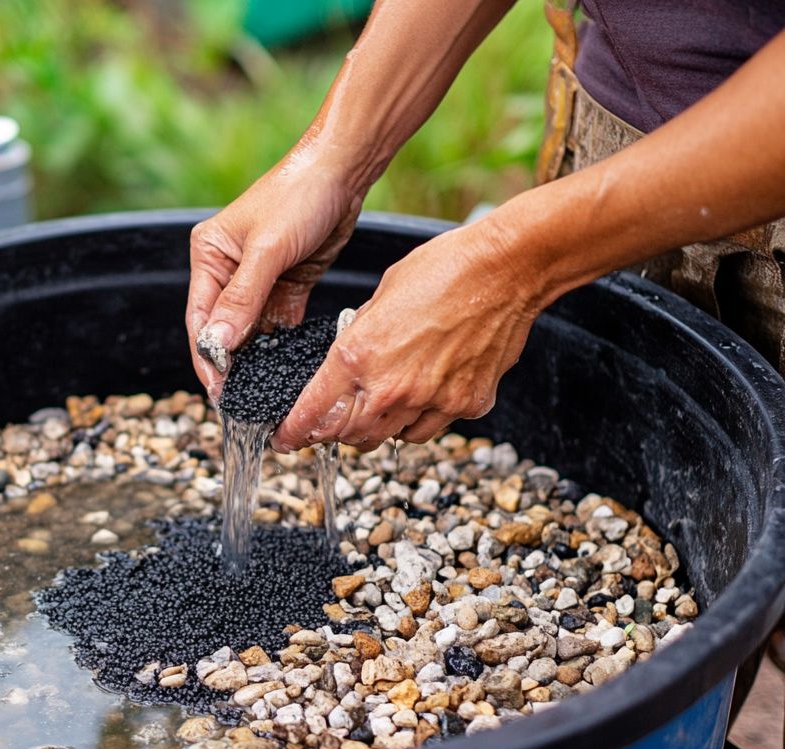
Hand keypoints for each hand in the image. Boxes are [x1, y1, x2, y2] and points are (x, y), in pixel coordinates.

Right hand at [186, 143, 364, 398]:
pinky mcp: (286, 286)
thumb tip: (218, 345)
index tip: (217, 391)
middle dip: (230, 366)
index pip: (200, 319)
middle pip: (223, 330)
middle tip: (239, 402)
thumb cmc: (298, 195)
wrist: (343, 171)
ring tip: (261, 394)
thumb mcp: (268, 250)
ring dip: (255, 361)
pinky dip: (281, 347)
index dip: (208, 358)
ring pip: (251, 333)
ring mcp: (257, 281)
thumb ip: (243, 300)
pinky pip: (278, 326)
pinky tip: (285, 372)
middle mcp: (227, 271)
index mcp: (209, 257)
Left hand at [270, 219, 545, 451]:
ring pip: (390, 438)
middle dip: (335, 433)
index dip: (294, 432)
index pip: (314, 413)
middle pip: (349, 436)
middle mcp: (392, 388)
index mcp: (358, 356)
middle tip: (331, 423)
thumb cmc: (443, 269)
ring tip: (382, 403)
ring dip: (378, 428)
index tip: (283, 439)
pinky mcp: (466, 405)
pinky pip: (432, 427)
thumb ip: (358, 337)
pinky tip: (423, 393)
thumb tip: (347, 357)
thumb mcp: (379, 297)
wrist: (507, 268)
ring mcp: (432, 402)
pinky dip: (420, 419)